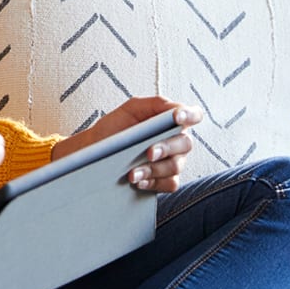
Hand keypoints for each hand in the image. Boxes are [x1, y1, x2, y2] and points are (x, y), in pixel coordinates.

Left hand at [51, 96, 202, 192]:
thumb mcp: (130, 109)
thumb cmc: (115, 127)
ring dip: (154, 169)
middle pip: (185, 144)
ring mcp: (173, 162)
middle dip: (167, 148)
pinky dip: (153, 182)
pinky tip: (137, 181)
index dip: (190, 115)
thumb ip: (154, 104)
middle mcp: (176, 142)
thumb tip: (175, 108)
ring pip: (175, 166)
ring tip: (133, 173)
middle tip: (149, 152)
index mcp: (170, 122)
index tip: (177, 117)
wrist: (97, 150)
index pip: (193, 115)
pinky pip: (169, 184)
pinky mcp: (165, 181)